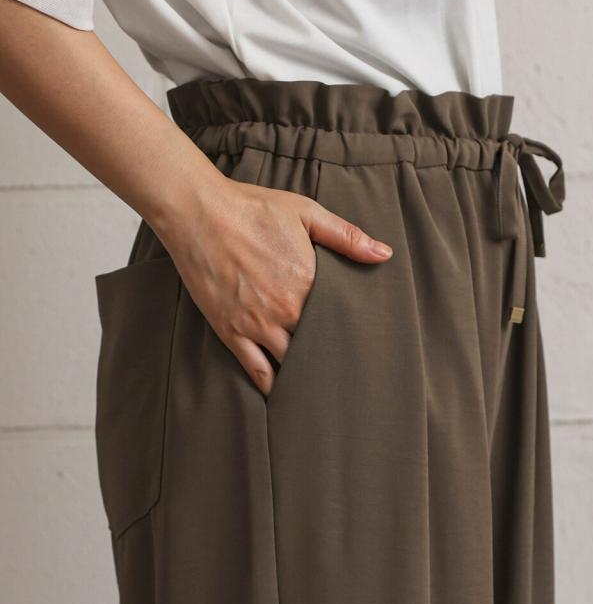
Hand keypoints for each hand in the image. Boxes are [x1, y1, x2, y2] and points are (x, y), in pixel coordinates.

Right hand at [158, 175, 392, 395]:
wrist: (198, 212)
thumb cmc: (253, 208)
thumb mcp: (306, 213)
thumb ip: (347, 237)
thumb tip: (384, 255)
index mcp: (309, 282)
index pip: (341, 320)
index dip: (353, 332)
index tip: (366, 344)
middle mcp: (286, 310)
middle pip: (319, 346)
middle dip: (332, 358)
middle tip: (349, 373)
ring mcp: (257, 324)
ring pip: (291, 364)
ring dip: (305, 375)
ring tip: (321, 388)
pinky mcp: (231, 332)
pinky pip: (256, 370)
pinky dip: (271, 386)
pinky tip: (282, 394)